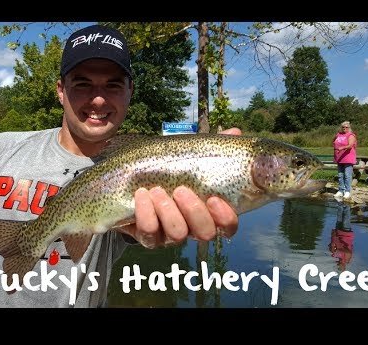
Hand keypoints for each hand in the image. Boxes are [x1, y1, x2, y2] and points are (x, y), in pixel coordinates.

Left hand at [118, 127, 240, 247]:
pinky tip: (141, 194)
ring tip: (155, 190)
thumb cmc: (168, 169)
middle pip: (205, 233)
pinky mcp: (148, 236)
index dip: (225, 217)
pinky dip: (146, 214)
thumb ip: (212, 146)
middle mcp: (193, 227)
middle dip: (194, 212)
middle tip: (180, 189)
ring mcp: (170, 234)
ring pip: (178, 235)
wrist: (132, 182)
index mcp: (208, 211)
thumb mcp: (188, 156)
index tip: (214, 198)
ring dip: (168, 212)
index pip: (228, 225)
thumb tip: (235, 131)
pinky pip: (149, 234)